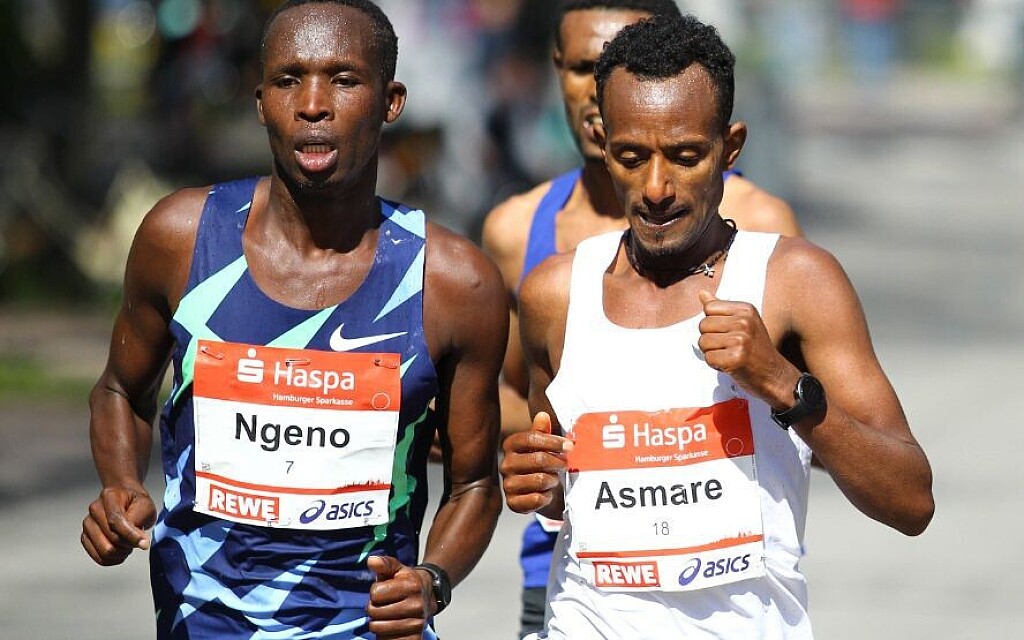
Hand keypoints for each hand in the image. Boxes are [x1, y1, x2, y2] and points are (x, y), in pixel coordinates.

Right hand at [81, 486, 156, 565]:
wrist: (126, 500)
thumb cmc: (135, 502)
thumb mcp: (145, 505)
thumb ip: (140, 520)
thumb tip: (139, 541)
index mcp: (109, 496)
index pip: (116, 520)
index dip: (130, 535)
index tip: (144, 543)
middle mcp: (94, 509)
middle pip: (111, 538)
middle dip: (129, 544)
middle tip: (137, 540)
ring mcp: (88, 524)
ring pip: (104, 551)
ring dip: (121, 553)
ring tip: (129, 545)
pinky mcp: (85, 537)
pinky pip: (99, 558)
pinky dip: (113, 559)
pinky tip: (121, 552)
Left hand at [366, 555, 433, 639]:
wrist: (428, 596)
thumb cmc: (407, 582)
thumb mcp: (397, 569)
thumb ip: (384, 563)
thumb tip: (371, 560)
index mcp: (412, 586)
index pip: (375, 593)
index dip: (375, 592)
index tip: (382, 591)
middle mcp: (416, 605)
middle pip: (374, 612)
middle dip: (373, 607)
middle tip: (383, 604)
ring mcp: (416, 624)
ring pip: (378, 628)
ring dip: (377, 622)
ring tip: (386, 615)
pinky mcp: (414, 637)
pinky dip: (385, 636)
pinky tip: (390, 628)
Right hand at [500, 411, 570, 513]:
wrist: (542, 493)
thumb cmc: (543, 464)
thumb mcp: (544, 445)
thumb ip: (542, 431)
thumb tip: (543, 415)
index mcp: (511, 445)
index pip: (531, 438)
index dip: (552, 442)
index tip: (570, 446)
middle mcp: (506, 464)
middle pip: (538, 459)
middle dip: (557, 463)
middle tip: (564, 465)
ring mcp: (508, 484)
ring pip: (539, 480)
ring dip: (553, 481)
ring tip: (554, 480)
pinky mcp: (513, 503)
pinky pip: (535, 499)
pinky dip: (546, 497)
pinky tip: (546, 494)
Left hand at [697, 290, 798, 407]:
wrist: (774, 375)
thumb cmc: (757, 350)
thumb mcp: (744, 323)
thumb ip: (721, 309)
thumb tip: (703, 293)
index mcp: (746, 309)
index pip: (709, 308)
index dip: (712, 323)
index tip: (726, 332)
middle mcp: (744, 322)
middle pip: (703, 325)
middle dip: (710, 339)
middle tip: (727, 347)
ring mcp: (741, 340)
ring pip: (703, 342)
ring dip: (712, 353)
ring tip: (729, 355)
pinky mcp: (736, 358)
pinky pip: (708, 358)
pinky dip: (715, 365)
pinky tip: (730, 365)